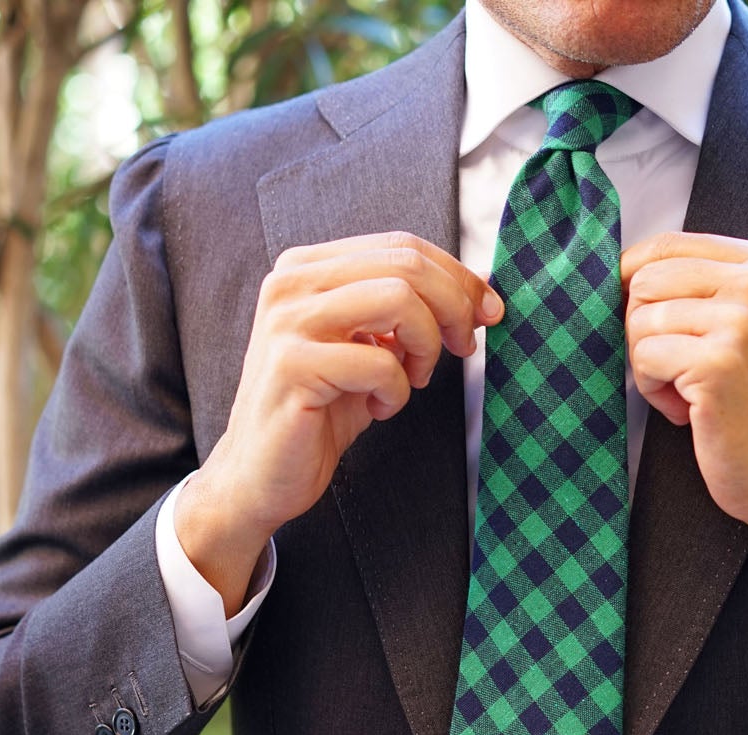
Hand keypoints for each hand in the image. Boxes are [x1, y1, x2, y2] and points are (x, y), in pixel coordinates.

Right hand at [177, 232, 501, 610]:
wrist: (260, 476)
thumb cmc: (319, 414)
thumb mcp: (368, 350)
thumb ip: (405, 316)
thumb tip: (476, 297)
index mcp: (307, 269)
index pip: (401, 245)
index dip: (457, 276)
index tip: (488, 311)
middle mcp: (290, 283)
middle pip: (406, 264)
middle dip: (454, 306)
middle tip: (464, 347)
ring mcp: (287, 321)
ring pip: (398, 299)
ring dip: (426, 345)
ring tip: (413, 379)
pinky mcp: (292, 365)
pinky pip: (379, 361)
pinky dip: (397, 390)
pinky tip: (379, 408)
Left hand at [620, 232, 747, 549]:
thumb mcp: (746, 326)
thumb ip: (702, 289)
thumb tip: (623, 272)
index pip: (667, 245)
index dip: (635, 283)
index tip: (644, 321)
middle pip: (645, 280)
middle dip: (644, 330)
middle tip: (679, 368)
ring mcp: (741, 321)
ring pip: (639, 320)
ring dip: (650, 366)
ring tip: (690, 392)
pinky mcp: (718, 362)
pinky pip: (643, 359)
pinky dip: (654, 393)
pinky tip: (690, 410)